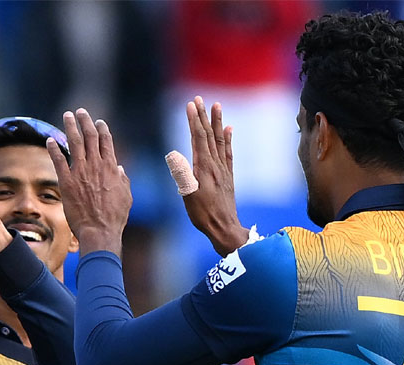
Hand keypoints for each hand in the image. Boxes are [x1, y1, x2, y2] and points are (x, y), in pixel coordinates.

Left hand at [47, 108, 131, 255]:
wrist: (100, 231)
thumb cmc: (115, 217)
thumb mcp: (126, 196)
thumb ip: (123, 180)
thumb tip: (120, 169)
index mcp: (110, 167)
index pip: (106, 141)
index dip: (102, 129)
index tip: (99, 122)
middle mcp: (96, 166)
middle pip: (90, 136)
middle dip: (85, 121)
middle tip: (80, 111)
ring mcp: (80, 172)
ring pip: (75, 142)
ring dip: (70, 127)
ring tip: (67, 115)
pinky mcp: (67, 182)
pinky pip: (59, 160)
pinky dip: (54, 148)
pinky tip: (49, 140)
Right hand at [169, 96, 247, 255]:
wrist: (224, 227)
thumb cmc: (203, 214)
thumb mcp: (188, 195)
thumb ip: (182, 174)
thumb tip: (175, 155)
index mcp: (203, 167)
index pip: (198, 138)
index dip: (194, 120)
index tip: (190, 104)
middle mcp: (215, 164)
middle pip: (208, 135)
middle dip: (203, 115)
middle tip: (200, 98)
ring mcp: (223, 169)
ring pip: (219, 140)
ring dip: (217, 122)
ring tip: (217, 105)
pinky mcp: (227, 175)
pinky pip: (228, 152)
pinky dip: (228, 139)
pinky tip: (229, 129)